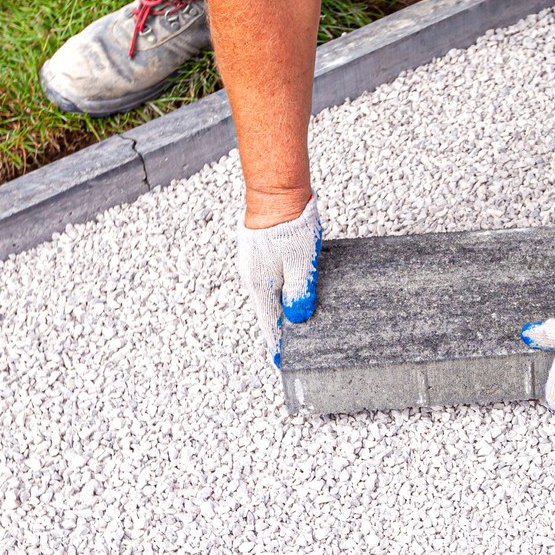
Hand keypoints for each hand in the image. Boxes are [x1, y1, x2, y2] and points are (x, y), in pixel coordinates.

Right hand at [236, 197, 319, 365]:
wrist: (276, 191)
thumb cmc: (290, 226)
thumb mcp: (302, 265)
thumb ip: (300, 294)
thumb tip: (297, 319)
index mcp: (260, 286)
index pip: (269, 324)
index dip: (277, 344)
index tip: (282, 362)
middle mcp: (253, 278)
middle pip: (268, 311)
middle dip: (281, 329)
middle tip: (295, 347)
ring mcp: (254, 264)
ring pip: (270, 295)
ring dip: (282, 309)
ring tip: (296, 325)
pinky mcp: (260, 253)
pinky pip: (272, 279)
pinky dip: (282, 291)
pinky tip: (294, 293)